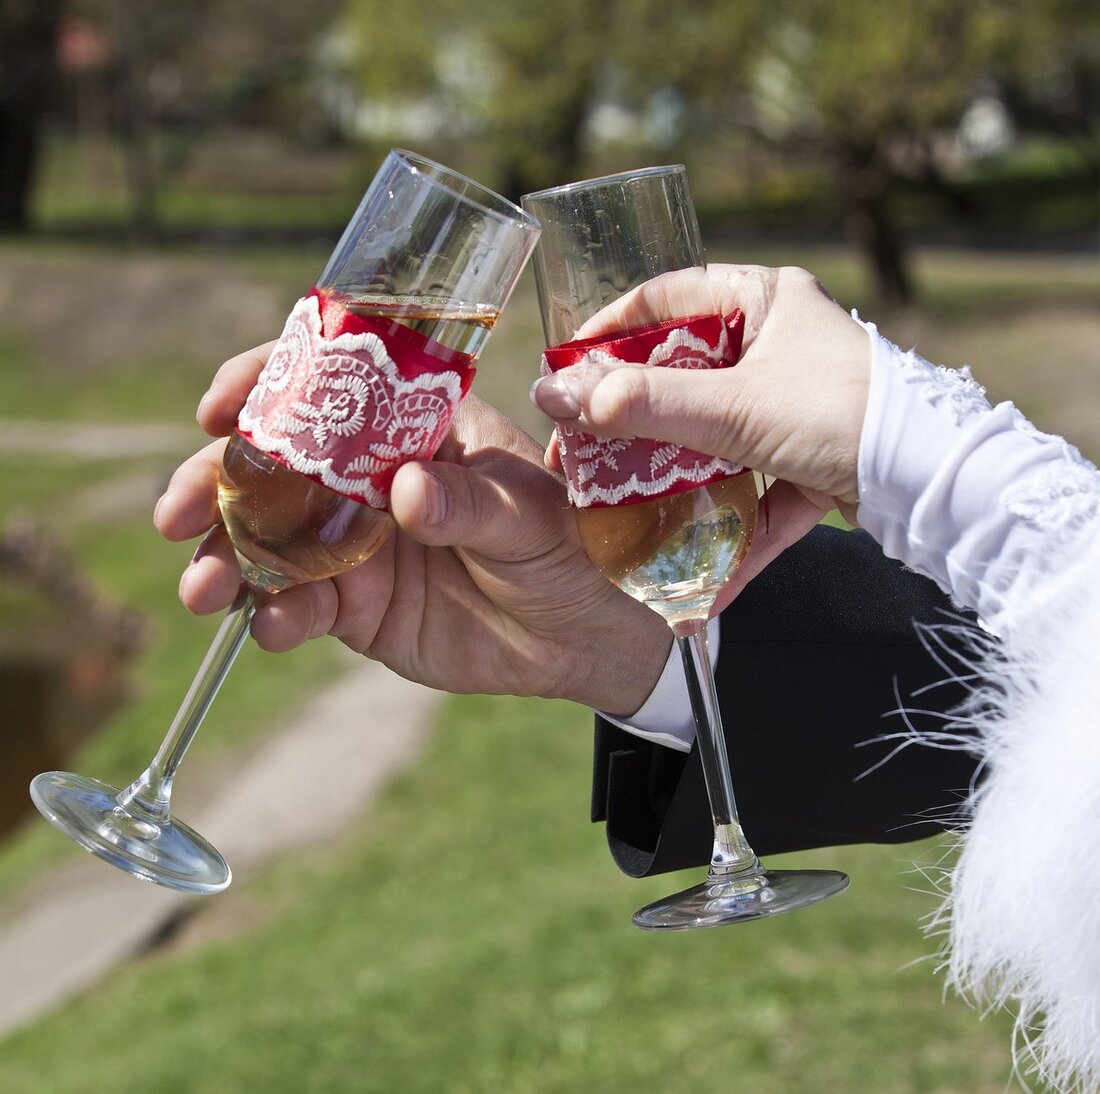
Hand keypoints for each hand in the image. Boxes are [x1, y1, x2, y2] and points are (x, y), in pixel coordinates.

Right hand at [155, 346, 670, 715]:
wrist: (565, 638)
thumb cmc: (558, 551)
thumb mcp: (527, 517)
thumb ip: (470, 502)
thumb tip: (406, 489)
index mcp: (408, 427)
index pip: (326, 384)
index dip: (263, 386)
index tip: (218, 408)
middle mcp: (365, 478)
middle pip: (270, 464)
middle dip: (211, 483)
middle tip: (176, 513)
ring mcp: (349, 542)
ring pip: (264, 539)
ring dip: (222, 557)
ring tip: (203, 589)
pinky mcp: (347, 604)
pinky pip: (294, 606)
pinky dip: (272, 617)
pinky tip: (269, 628)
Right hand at [530, 265, 870, 608]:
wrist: (939, 485)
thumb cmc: (844, 414)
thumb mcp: (735, 407)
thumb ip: (646, 403)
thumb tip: (561, 397)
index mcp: (764, 301)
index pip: (669, 299)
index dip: (612, 330)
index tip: (568, 367)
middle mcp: (776, 347)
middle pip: (682, 377)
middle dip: (633, 420)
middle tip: (584, 445)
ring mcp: (791, 408)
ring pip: (711, 441)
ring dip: (673, 483)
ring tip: (621, 509)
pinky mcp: (807, 463)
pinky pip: (753, 494)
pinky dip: (729, 535)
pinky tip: (698, 590)